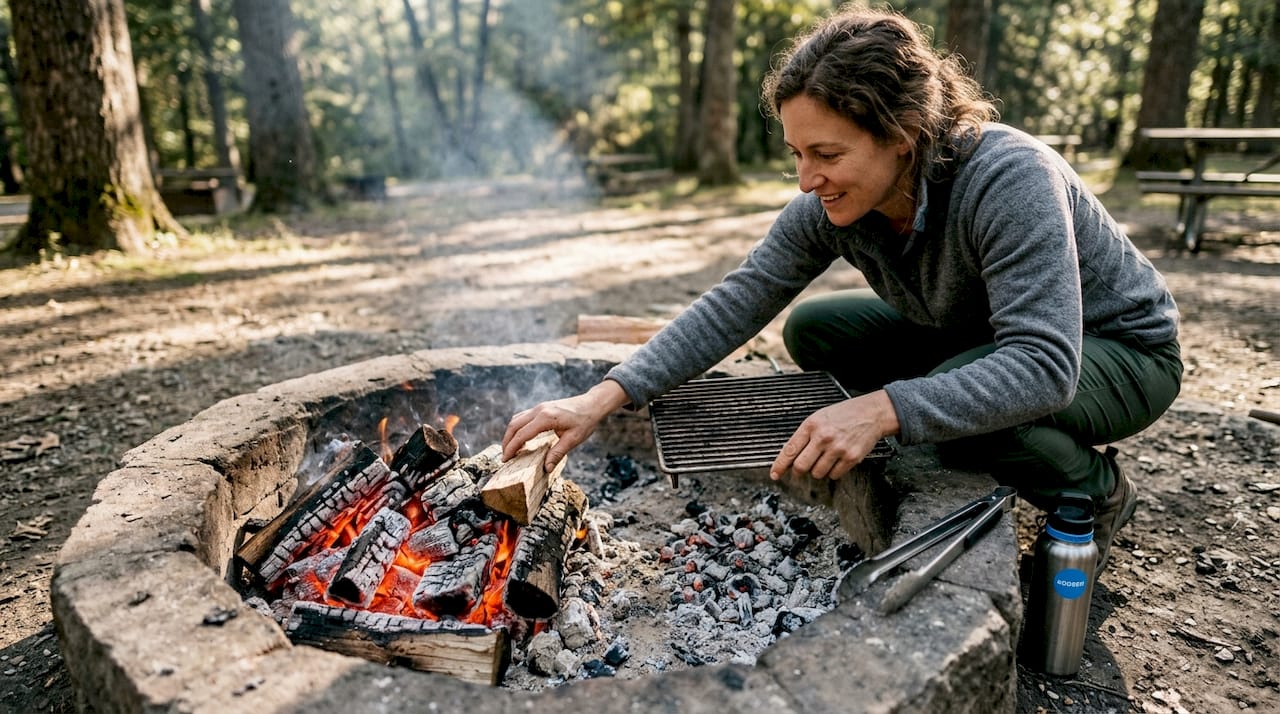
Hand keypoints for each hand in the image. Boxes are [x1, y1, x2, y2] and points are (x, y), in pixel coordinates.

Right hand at [502, 380, 629, 470]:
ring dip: (510, 434)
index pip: (522, 434)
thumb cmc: (585, 421)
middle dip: (506, 441)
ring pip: (517, 419)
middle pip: (514, 425)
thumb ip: (558, 453)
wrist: (592, 404)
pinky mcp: (541, 408)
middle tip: (505, 457)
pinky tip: (520, 438)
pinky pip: (523, 417)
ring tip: (510, 449)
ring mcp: (539, 407)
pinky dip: (517, 428)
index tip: (505, 459)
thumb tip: (546, 469)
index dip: (512, 448)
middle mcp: (539, 410)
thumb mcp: (573, 439)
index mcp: (546, 418)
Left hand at [770, 390, 898, 480]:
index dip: (779, 465)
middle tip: (802, 470)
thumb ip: (804, 436)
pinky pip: (834, 475)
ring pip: (817, 473)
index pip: (790, 449)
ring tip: (825, 458)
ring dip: (818, 471)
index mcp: (811, 425)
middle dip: (798, 471)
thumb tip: (790, 457)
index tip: (774, 474)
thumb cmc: (843, 415)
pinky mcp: (851, 457)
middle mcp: (823, 437)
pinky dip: (833, 472)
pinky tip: (837, 460)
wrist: (871, 413)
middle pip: (801, 466)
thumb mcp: (819, 418)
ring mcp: (838, 448)